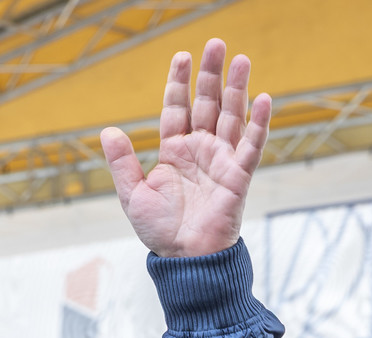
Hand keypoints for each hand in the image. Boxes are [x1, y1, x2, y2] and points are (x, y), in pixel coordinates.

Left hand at [101, 39, 270, 257]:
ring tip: (240, 59)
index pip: (177, 108)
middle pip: (207, 103)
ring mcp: (221, 160)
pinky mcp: (239, 176)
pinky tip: (264, 98)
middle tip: (216, 44)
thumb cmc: (160, 231)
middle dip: (211, 74)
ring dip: (237, 88)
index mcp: (174, 151)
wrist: (184, 259)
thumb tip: (108, 130)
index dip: (179, 82)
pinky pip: (251, 146)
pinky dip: (259, 123)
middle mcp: (200, 150)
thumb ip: (122, 162)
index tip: (182, 55)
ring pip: (231, 116)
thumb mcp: (133, 195)